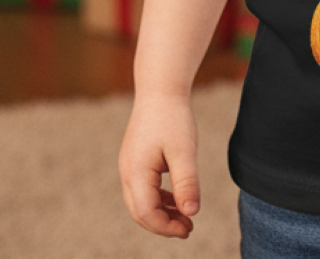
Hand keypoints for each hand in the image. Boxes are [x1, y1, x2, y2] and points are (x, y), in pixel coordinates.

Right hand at [119, 89, 201, 238]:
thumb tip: (191, 213)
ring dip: (162, 214)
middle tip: (188, 230)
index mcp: (136, 172)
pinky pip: (144, 190)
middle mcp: (128, 172)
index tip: (189, 229)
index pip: (146, 213)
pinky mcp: (136, 161)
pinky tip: (177, 200)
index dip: (166, 227)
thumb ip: (186, 182)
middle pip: (140, 212)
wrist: (160, 90)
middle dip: (163, 225)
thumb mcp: (184, 151)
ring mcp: (130, 166)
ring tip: (186, 219)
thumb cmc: (173, 118)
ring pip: (141, 202)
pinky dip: (160, 200)